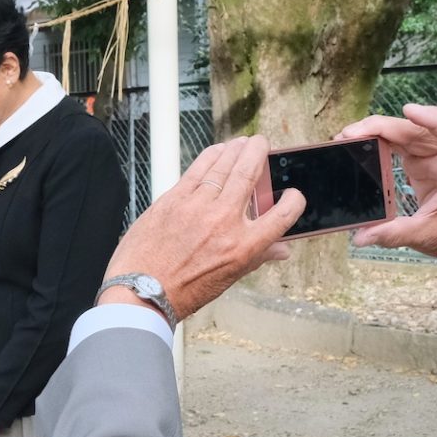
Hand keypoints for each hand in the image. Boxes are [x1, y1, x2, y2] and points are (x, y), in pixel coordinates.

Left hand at [100, 137, 304, 322]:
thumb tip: (282, 249)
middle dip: (258, 152)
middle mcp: (224, 221)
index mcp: (243, 246)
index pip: (283, 215)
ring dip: (236, 149)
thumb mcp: (228, 278)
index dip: (294, 200)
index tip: (292, 195)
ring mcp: (197, 207)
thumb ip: (258, 257)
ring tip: (241, 144)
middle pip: (249, 173)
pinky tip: (217, 151)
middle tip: (261, 144)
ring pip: (223, 165)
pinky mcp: (173, 199)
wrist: (142, 292)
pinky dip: (211, 156)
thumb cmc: (184, 290)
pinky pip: (198, 169)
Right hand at [337, 104, 436, 264]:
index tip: (408, 110)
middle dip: (385, 126)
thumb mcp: (428, 236)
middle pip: (419, 131)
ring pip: (407, 133)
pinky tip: (363, 141)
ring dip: (379, 130)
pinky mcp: (422, 162)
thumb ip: (394, 234)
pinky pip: (402, 143)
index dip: (433, 119)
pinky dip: (382, 140)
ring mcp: (434, 157)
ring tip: (350, 136)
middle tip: (352, 133)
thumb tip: (360, 236)